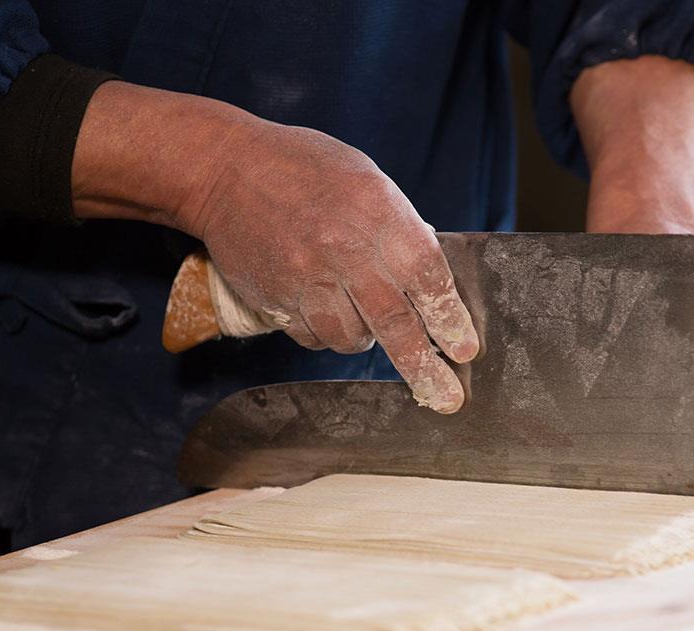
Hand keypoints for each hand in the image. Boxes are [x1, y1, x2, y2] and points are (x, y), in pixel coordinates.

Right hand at [72, 83, 477, 412]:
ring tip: (362, 316)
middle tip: (448, 398)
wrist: (227, 169)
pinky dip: (325, 332)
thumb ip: (400, 230)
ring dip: (365, 338)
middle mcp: (347, 251)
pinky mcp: (276, 298)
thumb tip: (432, 282)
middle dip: (424, 368)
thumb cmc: (308, 171)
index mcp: (380, 216)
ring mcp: (308, 278)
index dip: (450, 319)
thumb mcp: (368, 182)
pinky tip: (321, 306)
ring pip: (351, 338)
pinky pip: (313, 336)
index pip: (428, 279)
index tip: (466, 349)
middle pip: (395, 325)